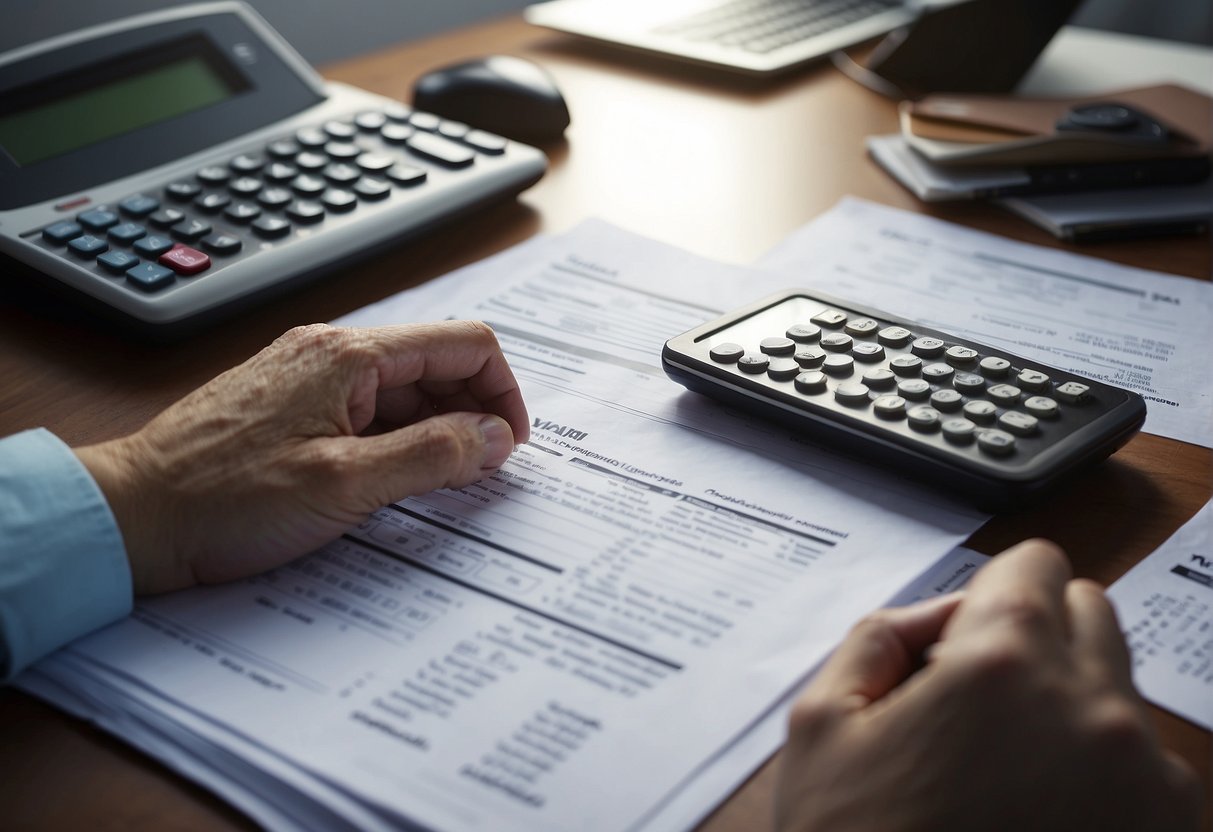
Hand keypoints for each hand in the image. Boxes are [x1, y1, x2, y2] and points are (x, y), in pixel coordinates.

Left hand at [76, 322, 528, 594]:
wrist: (132, 514)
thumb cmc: (223, 500)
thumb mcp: (345, 484)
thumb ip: (432, 456)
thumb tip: (495, 439)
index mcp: (349, 356)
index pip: (464, 345)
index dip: (503, 392)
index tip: (510, 446)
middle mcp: (330, 353)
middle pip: (436, 366)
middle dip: (473, 415)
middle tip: (479, 475)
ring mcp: (307, 377)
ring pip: (403, 391)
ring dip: (435, 431)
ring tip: (437, 487)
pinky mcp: (290, 405)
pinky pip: (367, 411)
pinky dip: (396, 440)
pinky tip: (390, 480)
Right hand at [774, 539, 1201, 831]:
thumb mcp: (821, 727)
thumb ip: (879, 637)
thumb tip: (942, 616)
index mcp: (1004, 662)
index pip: (1034, 563)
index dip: (989, 592)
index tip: (961, 641)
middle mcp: (1094, 705)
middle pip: (1090, 611)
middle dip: (1036, 635)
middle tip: (977, 702)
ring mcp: (1145, 776)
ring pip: (1119, 687)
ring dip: (1072, 703)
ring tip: (1008, 773)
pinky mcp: (1168, 830)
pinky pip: (1147, 763)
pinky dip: (1103, 768)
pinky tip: (1042, 816)